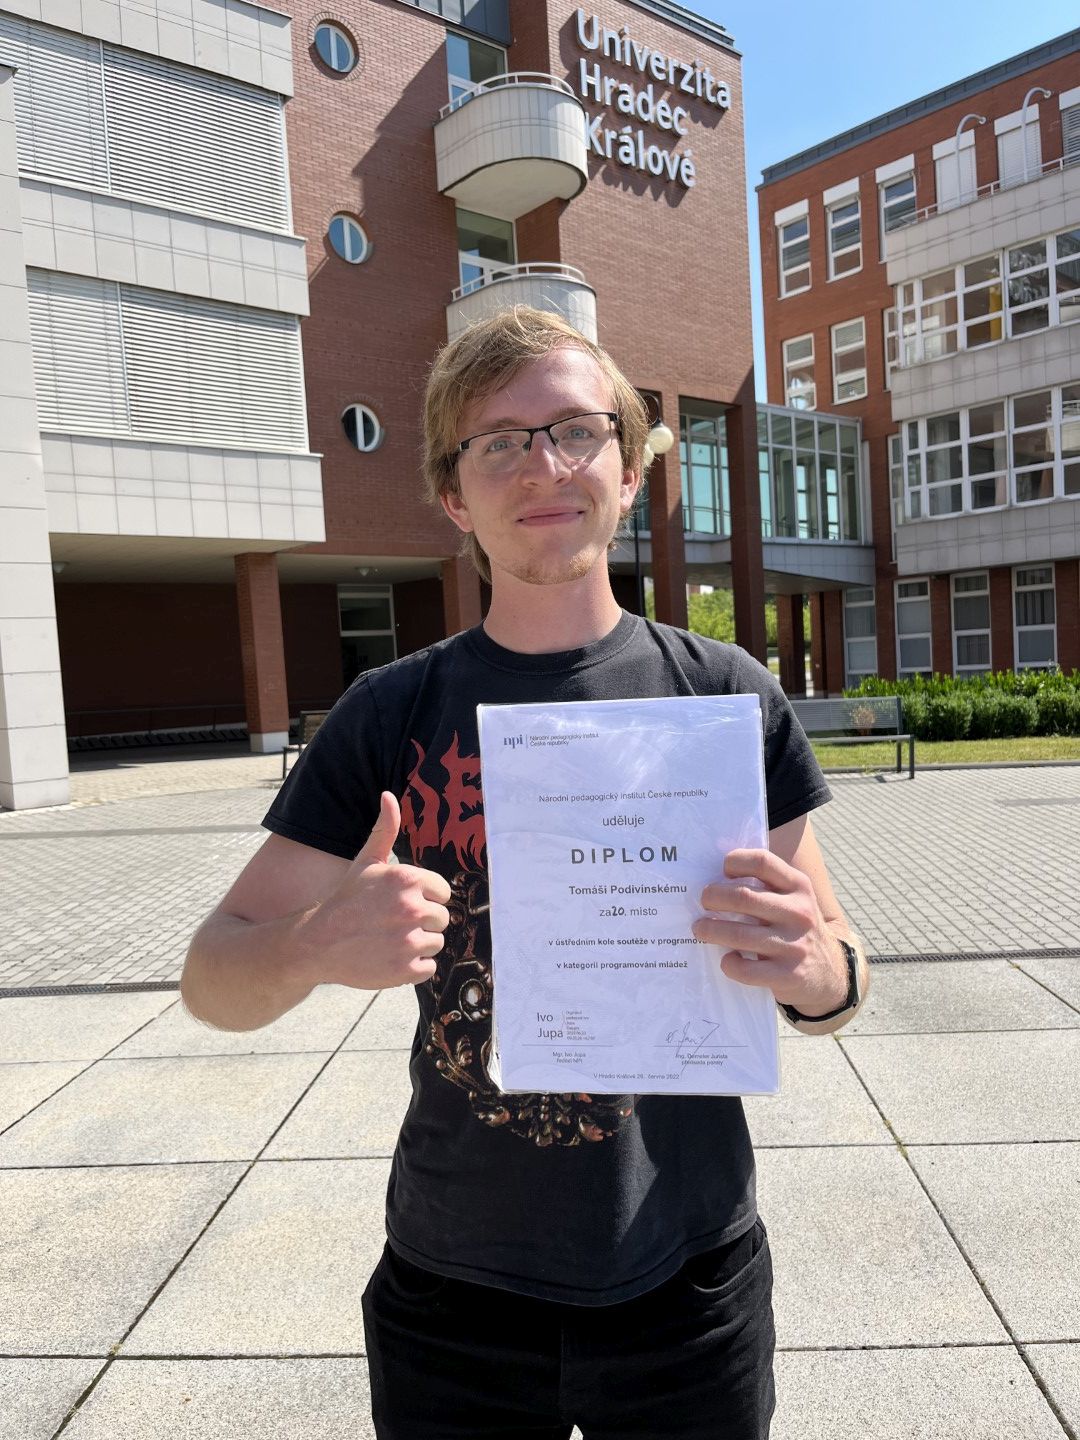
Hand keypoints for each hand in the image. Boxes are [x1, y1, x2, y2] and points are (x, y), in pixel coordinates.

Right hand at [299, 792, 450, 989]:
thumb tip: (388, 795)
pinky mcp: (406, 970)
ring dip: (417, 944)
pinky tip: (389, 957)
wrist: (317, 942)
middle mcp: (411, 909)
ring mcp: (409, 942)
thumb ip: (385, 829)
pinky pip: (428, 968)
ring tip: (389, 940)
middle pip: (441, 919)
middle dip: (421, 921)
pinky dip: (412, 967)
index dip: (423, 897)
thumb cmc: (346, 899)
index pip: (442, 892)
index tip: (399, 902)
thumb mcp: (366, 861)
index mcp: (407, 879)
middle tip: (391, 923)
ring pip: (436, 943)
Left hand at [691, 848, 849, 1017]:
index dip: (734, 862)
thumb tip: (714, 877)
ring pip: (737, 935)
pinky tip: (726, 959)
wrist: (830, 972)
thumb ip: (766, 886)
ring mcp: (794, 945)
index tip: (721, 871)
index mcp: (799, 887)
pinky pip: (745, 969)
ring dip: (709, 930)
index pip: (762, 862)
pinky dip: (728, 963)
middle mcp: (799, 913)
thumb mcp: (794, 899)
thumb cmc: (796, 928)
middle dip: (712, 897)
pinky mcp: (788, 975)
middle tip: (703, 902)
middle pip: (743, 896)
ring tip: (700, 929)